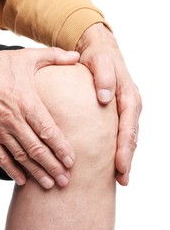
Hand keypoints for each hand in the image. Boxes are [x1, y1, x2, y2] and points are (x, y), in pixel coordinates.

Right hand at [0, 43, 79, 188]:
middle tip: (66, 181)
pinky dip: (11, 170)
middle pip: (37, 149)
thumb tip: (77, 55)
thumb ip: (55, 56)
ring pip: (20, 156)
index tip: (72, 162)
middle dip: (53, 167)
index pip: (49, 132)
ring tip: (50, 184)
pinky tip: (22, 180)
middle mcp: (14, 119)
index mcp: (27, 102)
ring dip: (36, 172)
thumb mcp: (28, 57)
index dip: (61, 149)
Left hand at [76, 23, 141, 184]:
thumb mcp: (100, 61)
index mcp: (129, 96)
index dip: (125, 147)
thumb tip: (106, 96)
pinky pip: (122, 132)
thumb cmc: (98, 56)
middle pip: (131, 136)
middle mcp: (130, 105)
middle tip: (122, 179)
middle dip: (127, 158)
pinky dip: (120, 147)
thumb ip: (104, 76)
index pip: (128, 126)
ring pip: (128, 137)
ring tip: (121, 177)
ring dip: (125, 156)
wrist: (99, 50)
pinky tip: (114, 160)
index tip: (120, 166)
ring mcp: (126, 110)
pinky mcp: (118, 112)